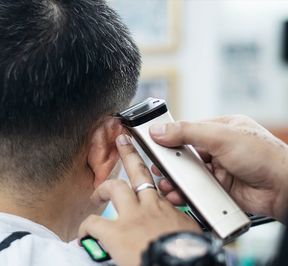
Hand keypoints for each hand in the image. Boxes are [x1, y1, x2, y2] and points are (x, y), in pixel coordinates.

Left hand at [79, 134, 200, 265]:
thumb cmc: (188, 257)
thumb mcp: (190, 236)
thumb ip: (179, 225)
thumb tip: (178, 229)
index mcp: (168, 210)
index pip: (159, 188)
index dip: (153, 178)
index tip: (149, 175)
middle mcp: (150, 207)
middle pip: (139, 172)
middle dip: (130, 155)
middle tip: (123, 143)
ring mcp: (132, 217)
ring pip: (115, 187)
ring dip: (103, 188)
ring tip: (96, 193)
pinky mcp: (116, 232)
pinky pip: (94, 222)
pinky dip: (87, 227)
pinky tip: (84, 233)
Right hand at [150, 115, 287, 221]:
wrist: (284, 189)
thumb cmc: (264, 156)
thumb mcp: (222, 136)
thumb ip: (188, 132)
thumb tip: (159, 130)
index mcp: (221, 129)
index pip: (187, 130)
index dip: (169, 137)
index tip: (152, 142)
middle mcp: (219, 149)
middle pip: (185, 154)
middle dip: (170, 163)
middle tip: (157, 167)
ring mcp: (219, 169)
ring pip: (189, 174)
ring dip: (175, 180)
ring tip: (165, 184)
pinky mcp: (220, 188)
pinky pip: (196, 190)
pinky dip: (185, 193)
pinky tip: (176, 195)